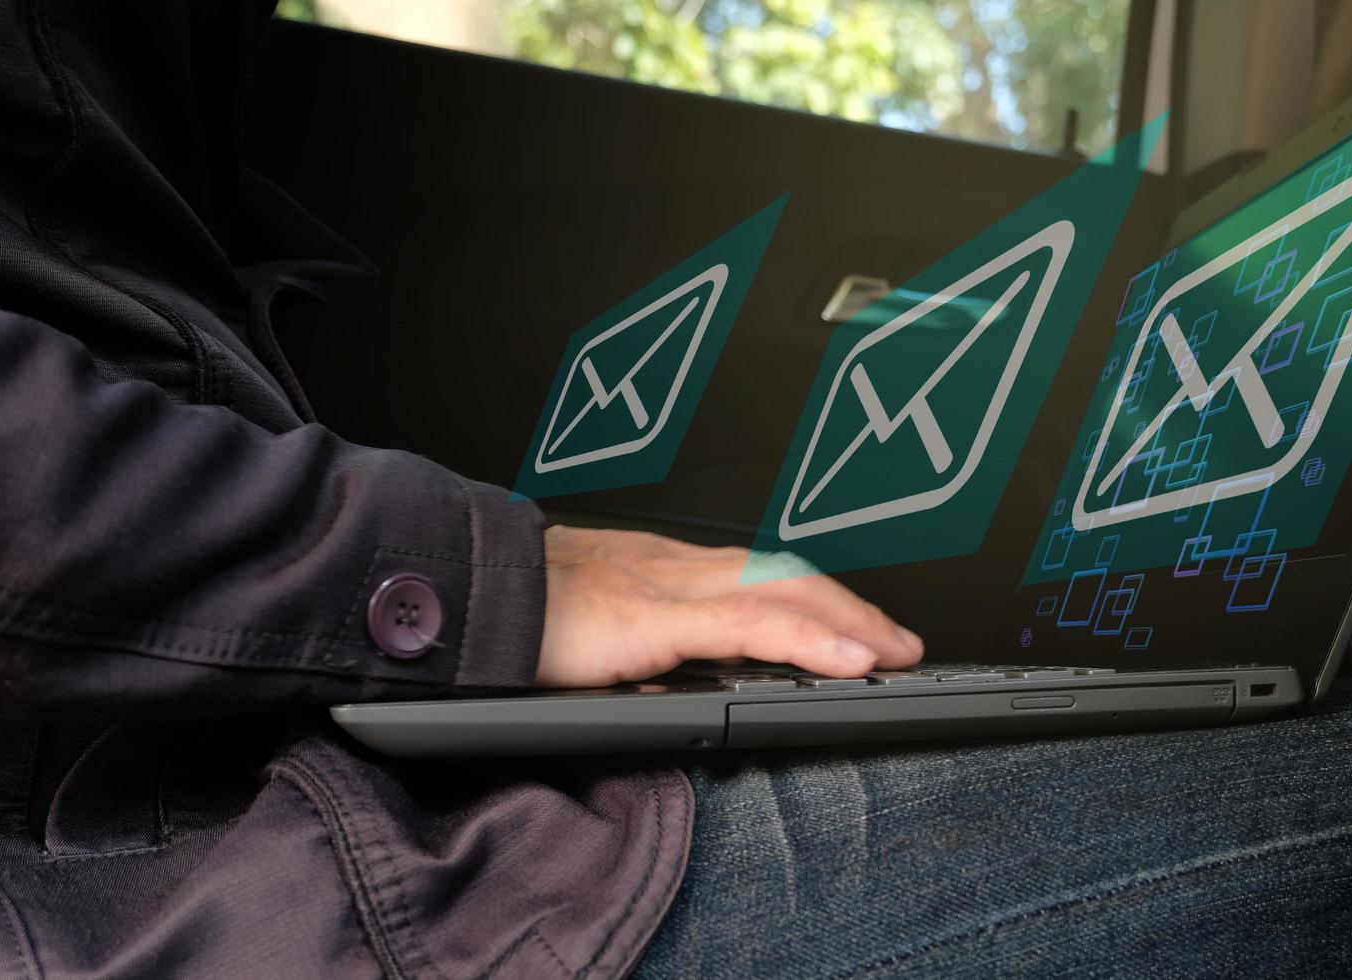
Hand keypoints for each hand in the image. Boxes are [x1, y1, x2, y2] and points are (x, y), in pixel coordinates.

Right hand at [535, 525, 923, 686]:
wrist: (454, 593)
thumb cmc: (506, 611)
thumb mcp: (586, 631)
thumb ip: (631, 648)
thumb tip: (666, 681)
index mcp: (656, 569)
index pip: (756, 576)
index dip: (812, 598)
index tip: (852, 625)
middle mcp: (671, 565)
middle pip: (783, 577)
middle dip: (848, 608)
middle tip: (898, 642)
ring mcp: (665, 583)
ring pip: (781, 592)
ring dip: (847, 622)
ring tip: (893, 653)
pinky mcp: (652, 613)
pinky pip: (750, 623)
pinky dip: (808, 639)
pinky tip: (847, 660)